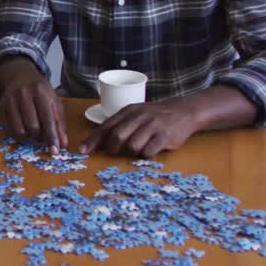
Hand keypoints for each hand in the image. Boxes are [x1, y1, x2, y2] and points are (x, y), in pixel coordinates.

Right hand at [0, 58, 66, 150]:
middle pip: (32, 126)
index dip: (52, 137)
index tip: (55, 151)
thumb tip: (62, 145)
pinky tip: (23, 129)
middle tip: (42, 139)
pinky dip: (17, 135)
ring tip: (32, 134)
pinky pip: (8, 129)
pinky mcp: (0, 107)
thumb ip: (59, 123)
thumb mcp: (54, 102)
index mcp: (40, 92)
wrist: (19, 77)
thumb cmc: (41, 92)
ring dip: (27, 138)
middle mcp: (23, 95)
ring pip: (18, 130)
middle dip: (39, 138)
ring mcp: (9, 101)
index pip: (47, 119)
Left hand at [80, 100, 199, 157]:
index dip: (93, 140)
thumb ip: (119, 126)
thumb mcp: (135, 115)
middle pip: (117, 136)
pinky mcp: (164, 136)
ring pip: (132, 146)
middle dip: (112, 148)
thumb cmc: (154, 116)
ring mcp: (152, 126)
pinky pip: (148, 152)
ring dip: (132, 151)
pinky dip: (146, 155)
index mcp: (128, 111)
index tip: (83, 151)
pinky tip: (150, 149)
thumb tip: (97, 142)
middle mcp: (139, 116)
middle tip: (114, 152)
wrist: (183, 112)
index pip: (106, 126)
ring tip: (139, 147)